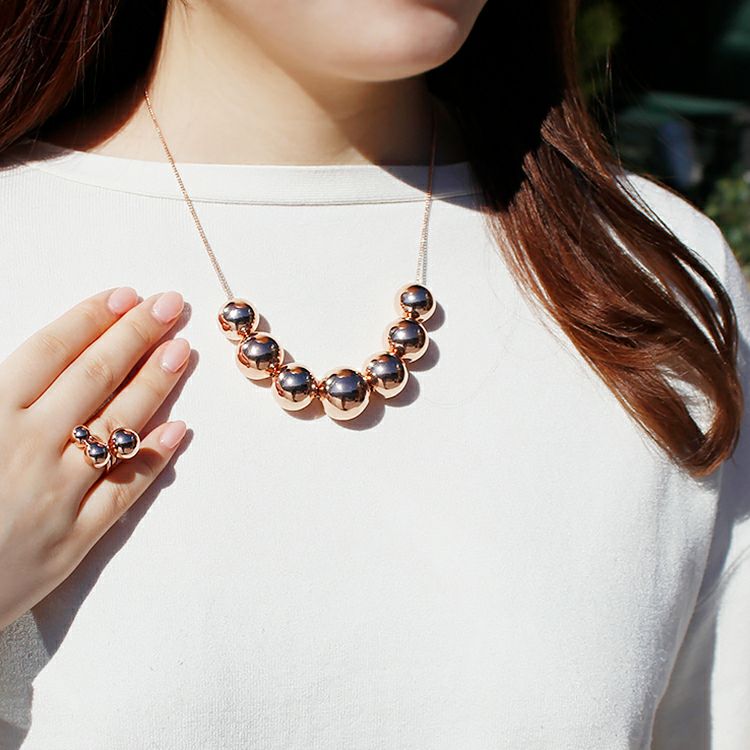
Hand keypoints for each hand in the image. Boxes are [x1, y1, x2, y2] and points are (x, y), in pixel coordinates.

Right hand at [0, 286, 190, 630]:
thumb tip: (34, 360)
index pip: (52, 351)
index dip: (92, 319)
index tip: (126, 296)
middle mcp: (28, 447)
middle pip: (95, 378)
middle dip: (136, 336)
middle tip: (170, 306)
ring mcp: (57, 494)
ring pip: (119, 427)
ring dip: (154, 385)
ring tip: (182, 352)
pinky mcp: (73, 539)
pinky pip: (125, 493)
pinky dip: (154, 459)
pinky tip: (179, 429)